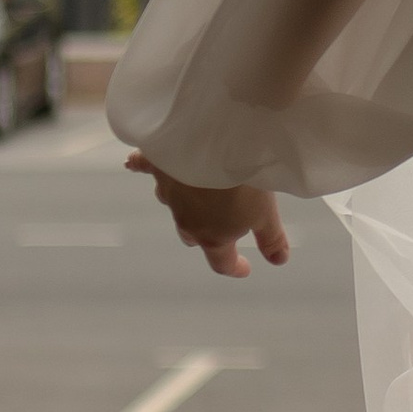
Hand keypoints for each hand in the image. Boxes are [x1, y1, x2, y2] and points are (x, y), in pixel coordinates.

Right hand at [126, 153, 290, 277]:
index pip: (222, 263)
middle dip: (206, 235)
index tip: (244, 268)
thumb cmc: (243, 182)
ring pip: (173, 205)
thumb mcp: (266, 212)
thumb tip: (279, 261)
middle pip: (193, 236)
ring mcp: (168, 194)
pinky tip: (133, 164)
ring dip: (182, 202)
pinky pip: (145, 168)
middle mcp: (186, 221)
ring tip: (194, 191)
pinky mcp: (157, 167)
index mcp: (213, 237)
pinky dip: (140, 167)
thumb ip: (271, 238)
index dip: (235, 267)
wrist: (212, 143)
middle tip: (222, 225)